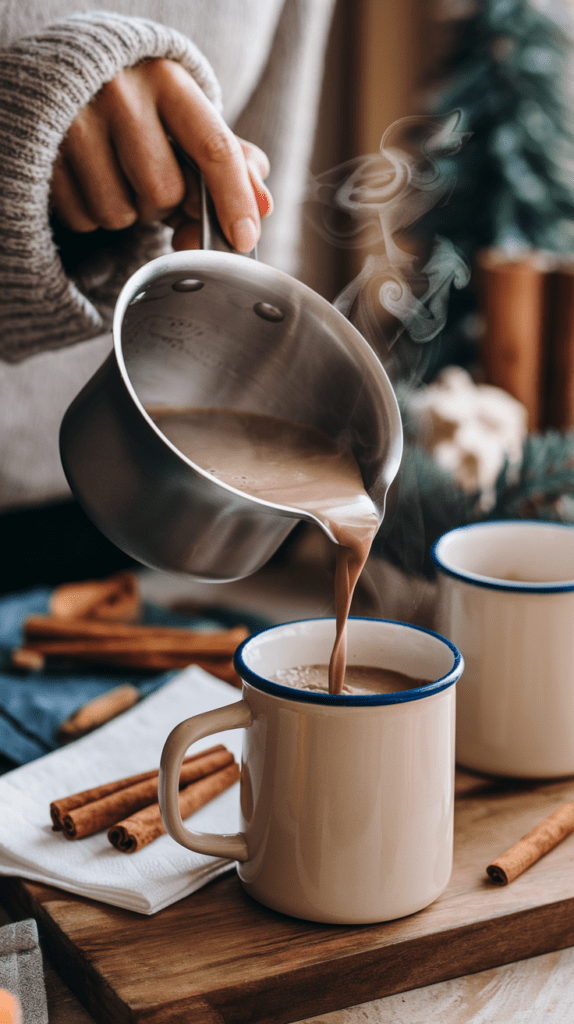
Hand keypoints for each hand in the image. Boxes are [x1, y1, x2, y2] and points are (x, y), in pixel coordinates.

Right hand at [50, 58, 271, 252]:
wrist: (61, 72)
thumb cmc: (139, 104)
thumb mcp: (184, 115)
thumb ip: (228, 158)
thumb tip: (263, 204)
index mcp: (168, 79)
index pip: (214, 148)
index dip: (234, 200)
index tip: (244, 238)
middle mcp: (119, 91)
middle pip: (165, 193)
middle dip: (164, 204)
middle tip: (149, 177)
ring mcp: (75, 120)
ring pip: (122, 214)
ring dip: (127, 212)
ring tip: (115, 174)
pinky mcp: (44, 152)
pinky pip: (85, 219)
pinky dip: (92, 213)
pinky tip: (87, 179)